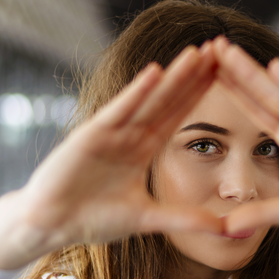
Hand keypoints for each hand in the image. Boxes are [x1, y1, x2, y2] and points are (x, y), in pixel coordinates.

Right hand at [0, 45, 223, 268]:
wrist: (51, 225)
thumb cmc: (93, 219)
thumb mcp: (148, 219)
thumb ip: (185, 220)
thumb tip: (227, 230)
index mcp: (141, 150)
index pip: (177, 116)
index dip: (200, 94)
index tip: (226, 73)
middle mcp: (128, 135)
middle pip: (168, 101)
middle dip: (194, 76)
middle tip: (221, 48)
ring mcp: (110, 132)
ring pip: (148, 100)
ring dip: (172, 77)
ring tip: (197, 54)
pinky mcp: (90, 135)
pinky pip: (118, 111)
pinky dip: (136, 93)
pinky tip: (155, 72)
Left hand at [211, 37, 278, 238]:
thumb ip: (263, 215)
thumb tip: (225, 228)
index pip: (253, 114)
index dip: (228, 96)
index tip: (202, 78)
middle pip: (259, 95)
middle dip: (232, 73)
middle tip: (205, 49)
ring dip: (252, 72)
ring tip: (226, 49)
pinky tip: (274, 67)